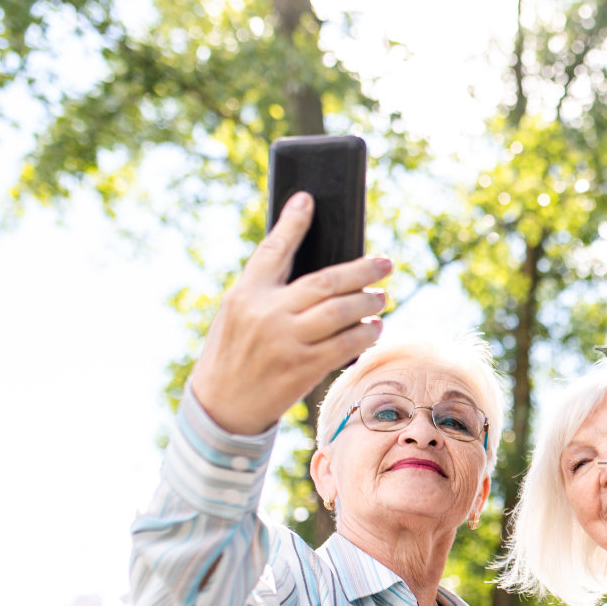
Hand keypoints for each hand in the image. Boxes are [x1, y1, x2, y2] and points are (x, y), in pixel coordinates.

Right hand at [191, 193, 391, 434]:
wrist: (221, 406)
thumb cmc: (236, 352)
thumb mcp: (238, 314)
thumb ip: (269, 291)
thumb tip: (320, 271)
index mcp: (245, 294)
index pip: (273, 250)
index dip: (292, 223)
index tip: (309, 199)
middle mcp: (266, 314)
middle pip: (325, 282)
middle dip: (361, 271)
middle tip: (385, 264)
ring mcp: (286, 342)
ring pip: (340, 313)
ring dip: (368, 303)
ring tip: (381, 298)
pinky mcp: (303, 368)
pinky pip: (345, 345)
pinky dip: (365, 334)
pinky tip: (375, 328)